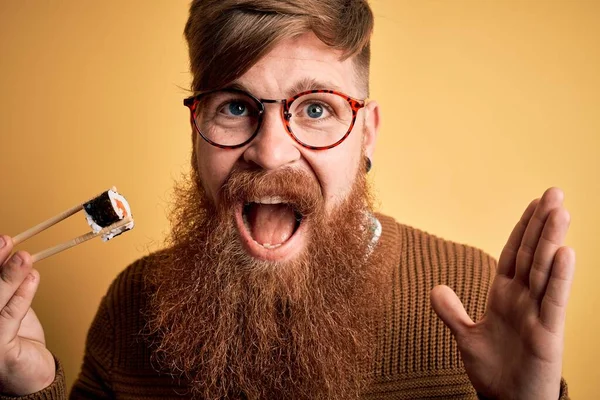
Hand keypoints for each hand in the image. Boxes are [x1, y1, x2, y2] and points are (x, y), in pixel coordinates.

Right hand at [0, 235, 54, 394]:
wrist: (30, 375)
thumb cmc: (15, 338)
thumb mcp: (7, 304)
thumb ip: (5, 283)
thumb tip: (10, 250)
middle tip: (6, 240)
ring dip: (9, 276)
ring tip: (24, 256)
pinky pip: (8, 317)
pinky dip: (22, 295)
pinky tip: (33, 278)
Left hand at [430, 188, 574, 399]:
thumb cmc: (493, 370)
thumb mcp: (466, 337)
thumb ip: (451, 312)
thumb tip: (435, 287)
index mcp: (505, 295)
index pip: (515, 253)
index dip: (523, 228)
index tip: (534, 203)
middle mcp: (523, 299)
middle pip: (533, 254)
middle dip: (542, 223)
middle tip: (554, 192)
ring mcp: (537, 314)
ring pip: (545, 270)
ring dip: (552, 240)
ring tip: (560, 209)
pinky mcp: (547, 334)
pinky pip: (552, 301)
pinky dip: (558, 277)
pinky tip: (566, 253)